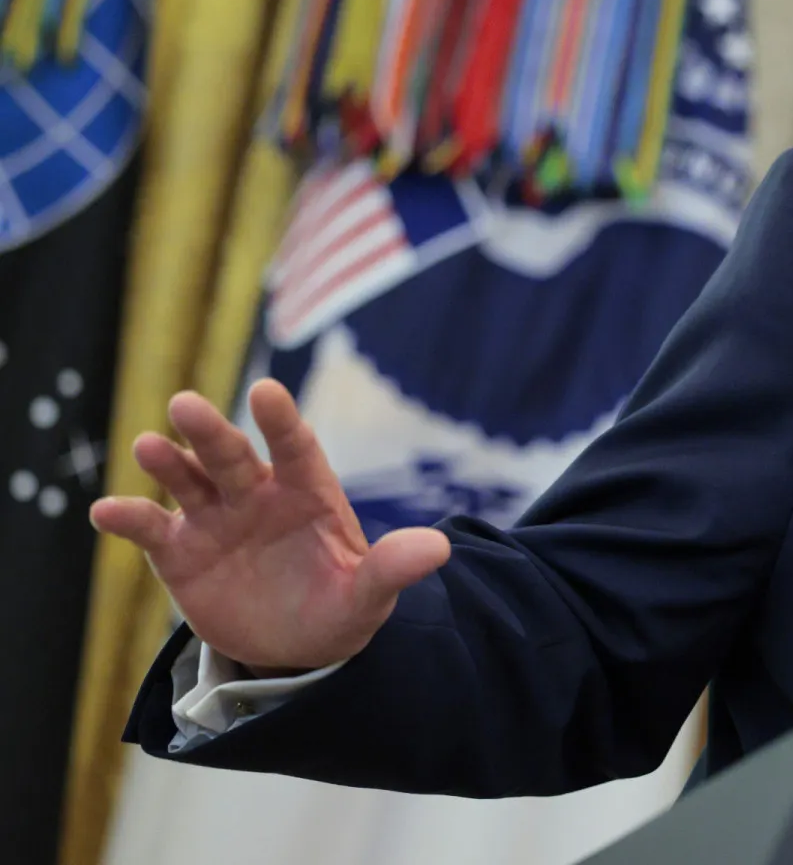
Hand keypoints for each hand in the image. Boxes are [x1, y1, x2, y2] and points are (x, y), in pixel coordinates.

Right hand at [89, 379, 449, 673]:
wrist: (294, 648)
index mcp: (307, 494)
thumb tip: (440, 546)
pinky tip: (106, 512)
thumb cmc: (338, 608)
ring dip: (168, 463)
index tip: (266, 392)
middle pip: (231, 455)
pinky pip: (150, 528)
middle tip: (185, 404)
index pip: (296, 448)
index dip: (281, 421)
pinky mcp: (179, 550)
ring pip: (188, 480)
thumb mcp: (368, 597)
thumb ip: (393, 568)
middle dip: (210, 432)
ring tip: (149, 446)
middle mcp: (257, 495)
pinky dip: (128, 518)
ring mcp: (215, 519)